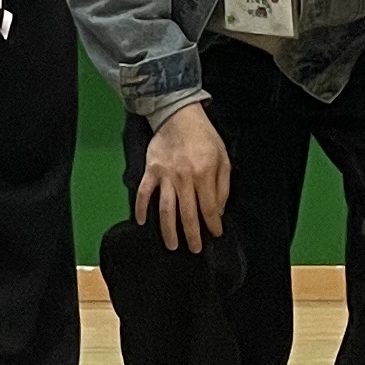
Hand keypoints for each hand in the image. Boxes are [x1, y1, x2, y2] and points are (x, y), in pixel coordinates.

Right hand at [135, 102, 231, 255]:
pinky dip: (140, 208)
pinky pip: (144, 192)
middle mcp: (184, 178)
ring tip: (172, 246)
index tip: (215, 234)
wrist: (179, 115)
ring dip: (168, 230)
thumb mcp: (223, 158)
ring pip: (166, 209)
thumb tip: (217, 211)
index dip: (212, 225)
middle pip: (187, 214)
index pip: (208, 208)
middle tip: (195, 249)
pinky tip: (142, 222)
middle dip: (192, 235)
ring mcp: (165, 175)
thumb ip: (222, 186)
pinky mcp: (151, 170)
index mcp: (204, 174)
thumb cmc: (205, 137)